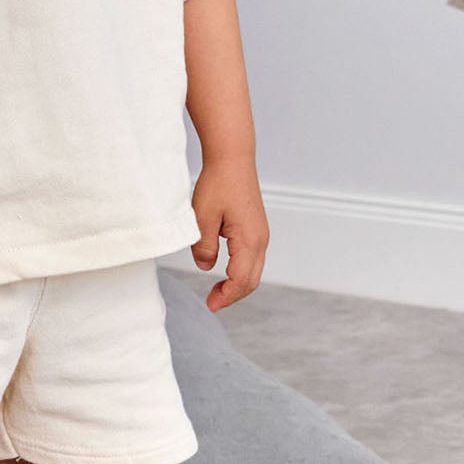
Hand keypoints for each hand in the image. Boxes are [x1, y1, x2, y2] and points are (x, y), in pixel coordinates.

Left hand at [190, 153, 268, 312]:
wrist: (233, 159)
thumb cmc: (218, 184)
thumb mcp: (202, 219)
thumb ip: (204, 247)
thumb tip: (206, 267)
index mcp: (250, 240)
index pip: (241, 280)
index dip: (226, 297)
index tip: (210, 305)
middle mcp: (261, 240)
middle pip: (251, 280)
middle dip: (232, 295)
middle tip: (212, 302)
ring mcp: (261, 234)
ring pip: (253, 270)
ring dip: (236, 283)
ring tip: (216, 291)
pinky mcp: (256, 228)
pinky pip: (252, 258)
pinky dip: (239, 270)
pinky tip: (224, 270)